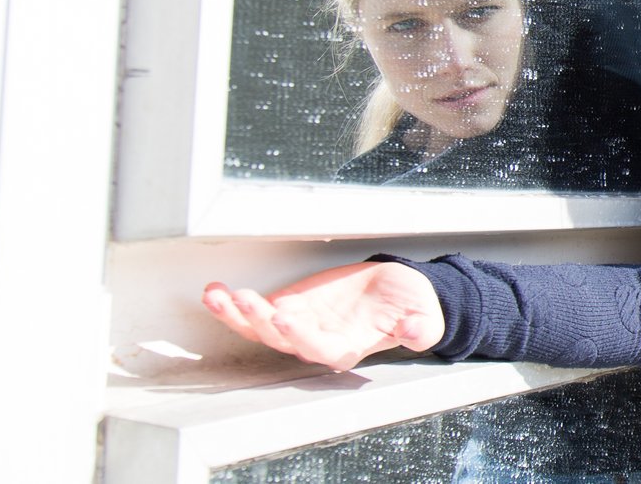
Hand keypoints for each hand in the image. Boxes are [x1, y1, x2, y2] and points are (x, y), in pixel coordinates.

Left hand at [200, 262, 444, 371]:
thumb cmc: (411, 309)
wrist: (398, 293)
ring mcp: (298, 325)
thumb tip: (413, 331)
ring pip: (260, 327)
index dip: (301, 336)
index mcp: (347, 349)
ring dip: (237, 314)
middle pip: (280, 339)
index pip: (319, 348)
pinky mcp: (289, 306)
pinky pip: (256, 309)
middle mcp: (316, 342)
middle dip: (259, 321)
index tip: (287, 317)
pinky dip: (233, 304)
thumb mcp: (424, 319)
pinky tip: (216, 292)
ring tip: (217, 296)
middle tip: (245, 300)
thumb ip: (419, 329)